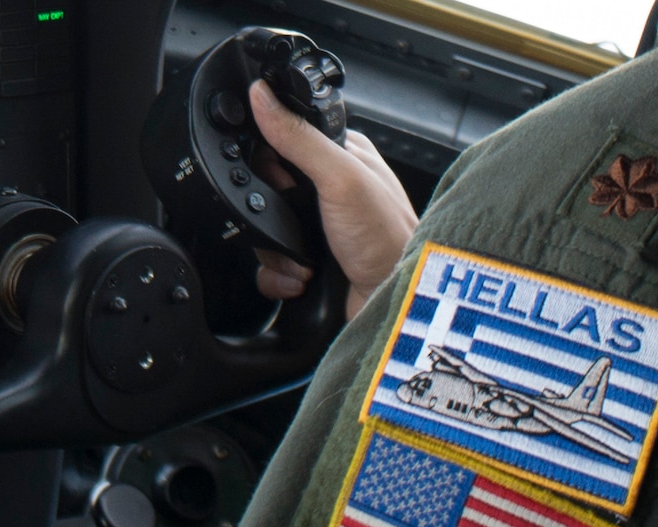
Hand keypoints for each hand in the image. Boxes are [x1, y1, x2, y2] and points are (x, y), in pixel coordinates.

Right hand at [247, 79, 418, 319]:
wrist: (394, 298)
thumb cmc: (386, 236)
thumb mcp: (339, 176)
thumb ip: (299, 137)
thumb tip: (262, 97)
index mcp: (341, 156)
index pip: (285, 141)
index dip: (270, 160)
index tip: (278, 180)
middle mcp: (329, 190)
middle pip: (268, 190)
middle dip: (270, 213)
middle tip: (294, 221)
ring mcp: (319, 227)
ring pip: (265, 229)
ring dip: (277, 252)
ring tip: (305, 260)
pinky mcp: (310, 260)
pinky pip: (272, 265)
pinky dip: (279, 276)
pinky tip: (300, 278)